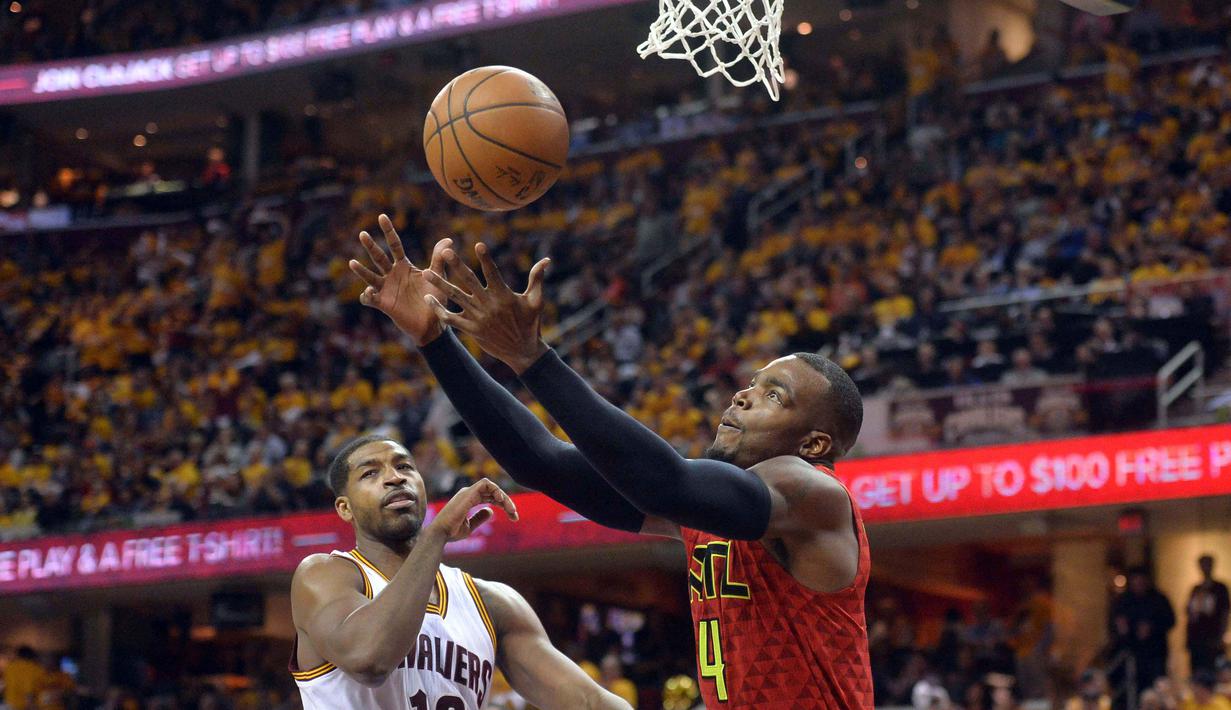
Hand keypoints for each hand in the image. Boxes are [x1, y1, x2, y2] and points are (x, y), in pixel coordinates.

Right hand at [349, 214, 451, 344]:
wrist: (433, 324)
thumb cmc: (434, 298)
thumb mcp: (438, 276)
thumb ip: (439, 258)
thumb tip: (448, 239)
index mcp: (404, 266)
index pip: (394, 245)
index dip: (388, 231)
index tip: (381, 216)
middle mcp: (392, 275)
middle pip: (379, 257)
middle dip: (371, 246)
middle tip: (363, 234)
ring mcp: (386, 289)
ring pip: (370, 276)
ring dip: (361, 271)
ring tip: (353, 262)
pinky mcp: (384, 304)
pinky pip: (370, 298)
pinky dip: (367, 295)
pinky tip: (368, 292)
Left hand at [423, 243, 550, 373]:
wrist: (522, 352)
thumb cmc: (530, 324)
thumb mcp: (536, 301)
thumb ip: (537, 279)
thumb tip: (547, 260)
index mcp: (503, 295)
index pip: (493, 273)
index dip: (486, 259)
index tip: (478, 244)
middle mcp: (488, 304)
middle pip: (468, 281)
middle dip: (456, 265)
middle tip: (444, 252)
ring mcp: (477, 317)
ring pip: (455, 297)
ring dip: (440, 284)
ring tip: (426, 272)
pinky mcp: (470, 329)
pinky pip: (450, 318)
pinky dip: (439, 309)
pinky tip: (427, 298)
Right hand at [429, 478, 517, 541]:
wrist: (440, 534)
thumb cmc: (451, 532)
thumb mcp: (469, 526)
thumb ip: (479, 517)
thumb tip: (491, 511)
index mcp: (469, 500)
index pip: (491, 497)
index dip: (504, 505)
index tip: (514, 518)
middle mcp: (468, 494)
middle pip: (493, 492)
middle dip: (507, 502)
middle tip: (515, 516)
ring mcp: (468, 492)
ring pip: (492, 487)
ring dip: (504, 497)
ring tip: (511, 510)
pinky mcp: (468, 493)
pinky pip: (485, 484)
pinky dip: (495, 489)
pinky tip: (501, 501)